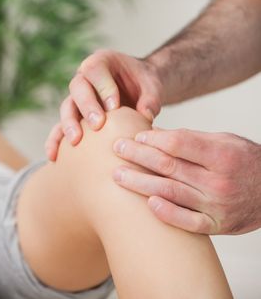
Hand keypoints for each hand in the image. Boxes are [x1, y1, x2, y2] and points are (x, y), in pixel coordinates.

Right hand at [45, 50, 162, 160]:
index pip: (95, 70)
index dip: (102, 87)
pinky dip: (55, 141)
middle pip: (77, 88)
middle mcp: (84, 78)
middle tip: (97, 124)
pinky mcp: (74, 116)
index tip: (114, 106)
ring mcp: (76, 98)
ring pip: (67, 107)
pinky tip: (54, 156)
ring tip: (75, 141)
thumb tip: (146, 116)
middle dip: (86, 106)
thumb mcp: (153, 86)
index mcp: (101, 62)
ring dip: (69, 124)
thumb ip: (151, 98)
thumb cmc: (144, 85)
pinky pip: (60, 127)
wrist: (139, 90)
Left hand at [112, 128, 260, 234]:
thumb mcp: (224, 141)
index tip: (135, 136)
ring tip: (118, 175)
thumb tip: (153, 134)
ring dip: (140, 183)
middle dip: (138, 156)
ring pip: (171, 192)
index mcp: (222, 155)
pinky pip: (188, 222)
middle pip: (169, 166)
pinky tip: (148, 203)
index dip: (152, 139)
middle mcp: (219, 181)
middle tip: (116, 148)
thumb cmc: (243, 161)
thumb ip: (190, 139)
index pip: (178, 144)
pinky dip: (167, 213)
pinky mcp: (217, 225)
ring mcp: (217, 205)